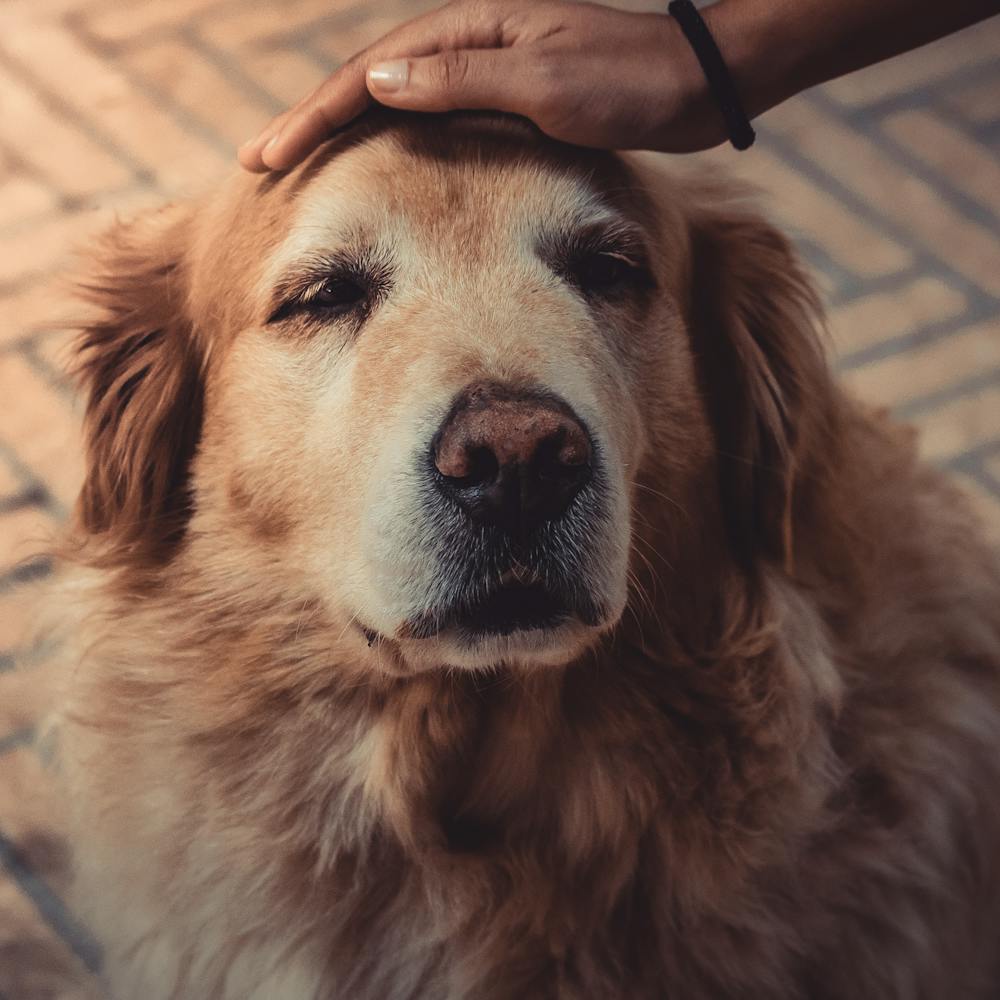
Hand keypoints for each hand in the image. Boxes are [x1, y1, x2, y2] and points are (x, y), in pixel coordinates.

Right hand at [238, 0, 730, 172]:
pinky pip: (429, 115)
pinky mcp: (505, 93)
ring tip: (298, 159)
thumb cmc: (629, 83)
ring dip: (342, 128)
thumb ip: (461, 81)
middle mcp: (468, 42)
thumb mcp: (545, 83)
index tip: (269, 154)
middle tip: (258, 160)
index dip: (314, 115)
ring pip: (393, 98)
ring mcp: (485, 67)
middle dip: (311, 121)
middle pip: (368, 82)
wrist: (694, 83)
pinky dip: (390, 136)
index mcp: (468, 31)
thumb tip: (377, 83)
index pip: (369, 75)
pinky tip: (375, 156)